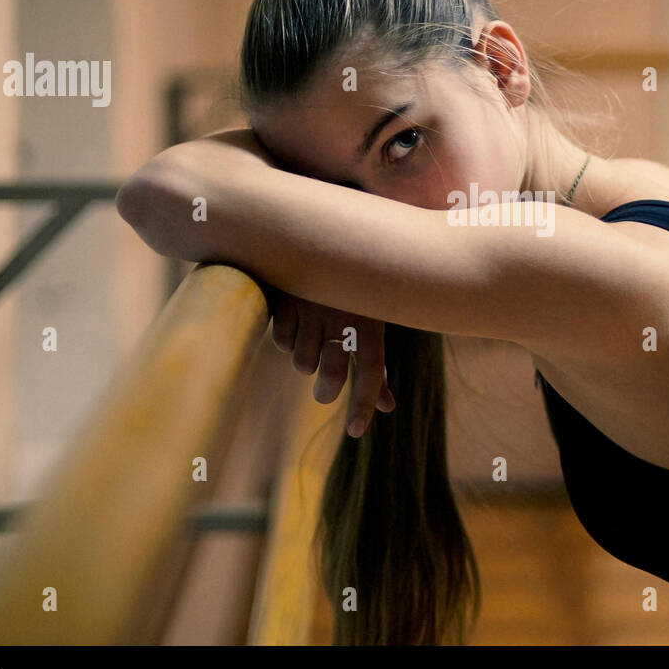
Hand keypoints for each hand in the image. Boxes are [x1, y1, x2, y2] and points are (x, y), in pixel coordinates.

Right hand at [266, 286, 394, 437]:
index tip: (356, 432)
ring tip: (311, 337)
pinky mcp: (283, 301)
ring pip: (302, 363)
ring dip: (305, 359)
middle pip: (330, 375)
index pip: (373, 369)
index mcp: (371, 317)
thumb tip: (388, 407)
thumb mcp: (368, 318)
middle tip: (325, 394)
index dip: (365, 403)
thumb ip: (375, 363)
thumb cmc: (349, 288)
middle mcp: (342, 314)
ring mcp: (310, 308)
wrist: (313, 236)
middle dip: (327, 392)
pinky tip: (293, 317)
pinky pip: (280, 341)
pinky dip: (286, 338)